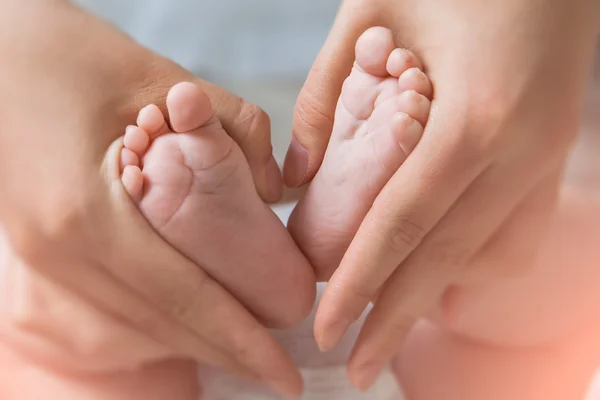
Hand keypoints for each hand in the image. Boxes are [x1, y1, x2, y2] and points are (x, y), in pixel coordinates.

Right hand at [0, 1, 298, 395]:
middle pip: (161, 324)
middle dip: (226, 353)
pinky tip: (185, 323)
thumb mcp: (153, 77)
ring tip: (242, 350)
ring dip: (191, 342)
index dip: (242, 342)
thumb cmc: (55, 54)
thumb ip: (230, 127)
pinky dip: (153, 323)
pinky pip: (103, 308)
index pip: (186, 298)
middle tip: (278, 375)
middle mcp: (59, 252)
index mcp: (88, 216)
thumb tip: (275, 188)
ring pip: (130, 326)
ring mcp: (41, 257)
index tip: (285, 376)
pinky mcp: (39, 248)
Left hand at [286, 0, 599, 388]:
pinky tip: (441, 273)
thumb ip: (326, 94)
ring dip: (436, 295)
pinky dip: (475, 261)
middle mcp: (520, 151)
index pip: (402, 224)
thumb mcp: (373, 9)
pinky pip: (517, 230)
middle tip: (358, 367)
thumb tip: (297, 176)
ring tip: (388, 326)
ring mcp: (545, 155)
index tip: (328, 328)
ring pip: (487, 253)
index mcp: (474, 118)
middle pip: (446, 258)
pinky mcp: (552, 151)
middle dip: (396, 319)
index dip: (361, 282)